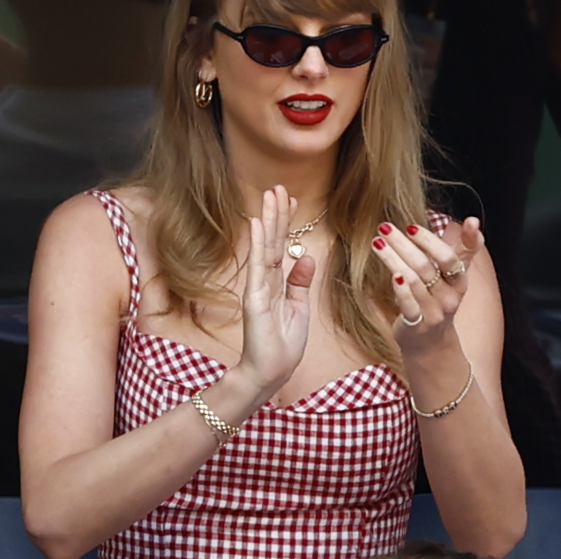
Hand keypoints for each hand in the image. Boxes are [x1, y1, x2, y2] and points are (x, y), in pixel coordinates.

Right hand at [237, 186, 315, 395]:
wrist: (270, 373)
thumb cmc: (282, 345)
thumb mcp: (298, 308)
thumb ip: (299, 282)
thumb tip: (305, 256)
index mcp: (276, 284)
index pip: (281, 246)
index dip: (285, 222)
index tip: (290, 200)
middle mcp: (265, 281)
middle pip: (271, 241)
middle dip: (276, 214)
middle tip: (278, 187)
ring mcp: (258, 288)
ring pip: (265, 247)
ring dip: (268, 220)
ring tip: (269, 195)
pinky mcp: (255, 299)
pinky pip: (258, 267)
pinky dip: (258, 244)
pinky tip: (258, 224)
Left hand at [373, 216, 483, 358]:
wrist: (431, 343)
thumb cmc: (440, 299)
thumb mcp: (456, 275)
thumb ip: (466, 247)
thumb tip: (473, 220)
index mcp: (459, 281)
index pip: (449, 258)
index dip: (432, 242)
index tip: (412, 227)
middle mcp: (449, 297)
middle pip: (427, 265)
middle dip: (404, 244)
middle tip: (385, 227)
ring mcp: (433, 311)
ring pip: (413, 280)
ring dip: (393, 258)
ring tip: (377, 242)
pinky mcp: (417, 324)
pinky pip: (408, 304)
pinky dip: (400, 288)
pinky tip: (391, 273)